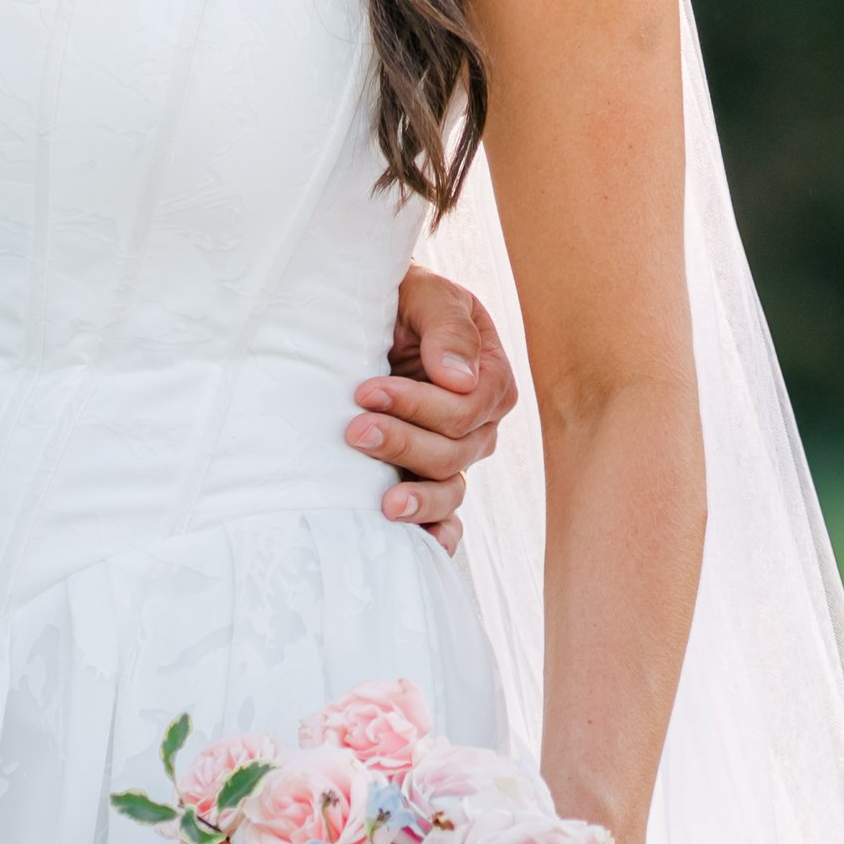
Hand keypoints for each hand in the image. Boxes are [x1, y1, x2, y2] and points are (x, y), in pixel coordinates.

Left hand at [347, 269, 518, 552]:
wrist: (369, 319)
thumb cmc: (400, 301)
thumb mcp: (425, 295)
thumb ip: (447, 328)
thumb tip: (459, 380)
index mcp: (489, 379)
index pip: (464, 410)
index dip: (418, 406)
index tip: (365, 391)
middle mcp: (480, 426)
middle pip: (453, 453)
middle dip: (402, 443)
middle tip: (354, 431)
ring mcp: (457, 459)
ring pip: (448, 491)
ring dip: (417, 499)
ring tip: (383, 503)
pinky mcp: (430, 482)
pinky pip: (446, 520)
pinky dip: (437, 537)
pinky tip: (422, 548)